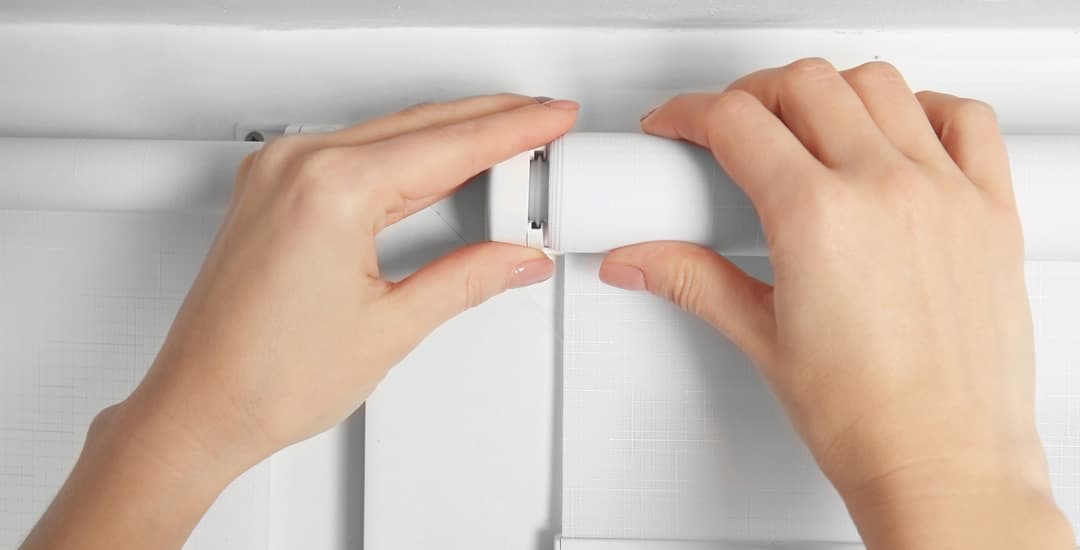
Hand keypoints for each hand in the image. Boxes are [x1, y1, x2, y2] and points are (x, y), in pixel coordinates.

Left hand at [133, 94, 578, 471]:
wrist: (198, 408)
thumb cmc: (265, 379)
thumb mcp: (393, 326)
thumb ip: (468, 278)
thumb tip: (516, 257)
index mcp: (332, 189)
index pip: (450, 145)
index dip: (514, 130)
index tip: (551, 118)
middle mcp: (297, 165)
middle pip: (421, 124)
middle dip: (490, 119)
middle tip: (541, 121)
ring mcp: (277, 172)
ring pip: (388, 132)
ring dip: (449, 135)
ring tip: (505, 143)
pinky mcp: (269, 188)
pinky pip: (354, 151)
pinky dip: (403, 154)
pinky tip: (436, 164)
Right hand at [600, 59, 1072, 547]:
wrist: (944, 466)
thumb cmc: (867, 421)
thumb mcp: (761, 339)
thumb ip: (690, 280)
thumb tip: (638, 260)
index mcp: (817, 218)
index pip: (735, 122)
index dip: (688, 113)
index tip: (677, 126)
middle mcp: (885, 190)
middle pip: (803, 85)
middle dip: (750, 95)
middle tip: (731, 128)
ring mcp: (944, 194)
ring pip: (879, 84)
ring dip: (829, 91)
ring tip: (806, 125)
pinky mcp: (990, 211)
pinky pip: (964, 120)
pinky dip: (924, 107)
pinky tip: (899, 130)